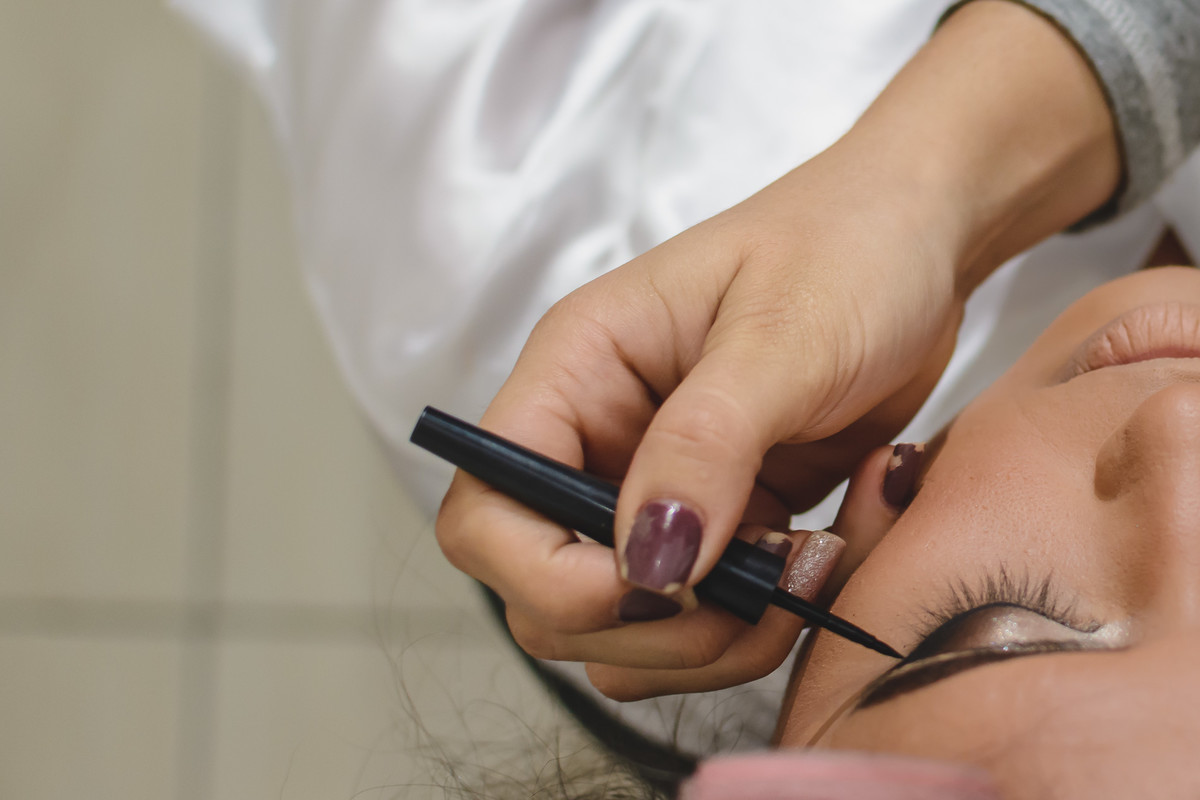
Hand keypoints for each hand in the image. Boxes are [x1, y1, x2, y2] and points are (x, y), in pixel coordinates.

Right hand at [435, 0, 1119, 698]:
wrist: (919, 249)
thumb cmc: (846, 248)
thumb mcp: (781, 334)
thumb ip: (705, 445)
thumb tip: (650, 561)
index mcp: (575, 372)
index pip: (486, 508)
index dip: (545, 573)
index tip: (657, 582)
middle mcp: (594, 441)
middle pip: (542, 595)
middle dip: (646, 623)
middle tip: (755, 591)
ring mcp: (648, 494)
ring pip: (619, 630)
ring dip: (707, 642)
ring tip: (800, 574)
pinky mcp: (711, 528)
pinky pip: (696, 625)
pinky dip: (750, 632)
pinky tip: (809, 568)